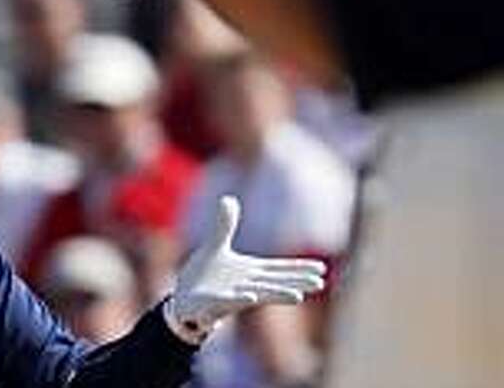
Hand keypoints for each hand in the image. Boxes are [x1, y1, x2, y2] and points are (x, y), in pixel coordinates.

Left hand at [164, 196, 326, 343]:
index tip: (322, 269)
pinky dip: (240, 298)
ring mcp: (231, 296)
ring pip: (259, 295)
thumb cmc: (204, 277)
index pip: (279, 269)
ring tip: (298, 296)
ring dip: (278, 295)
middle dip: (297, 282)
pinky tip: (251, 297)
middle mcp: (246, 286)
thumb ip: (224, 225)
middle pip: (276, 283)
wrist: (181, 301)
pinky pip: (228, 302)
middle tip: (320, 283)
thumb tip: (228, 198)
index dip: (299, 268)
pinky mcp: (213, 305)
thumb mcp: (215, 246)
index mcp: (249, 272)